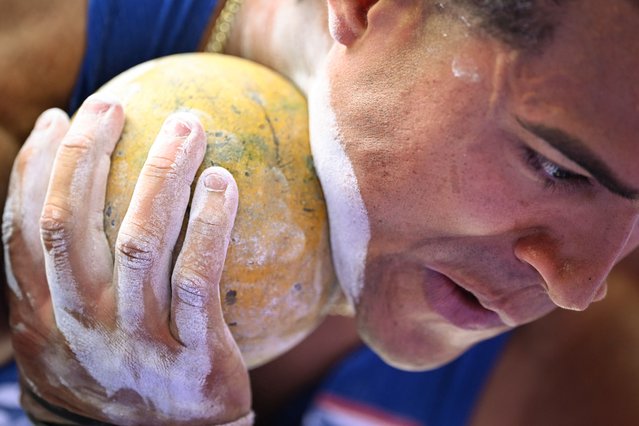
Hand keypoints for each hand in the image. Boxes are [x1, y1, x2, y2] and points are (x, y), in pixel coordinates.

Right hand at [2, 95, 251, 424]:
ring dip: (162, 173)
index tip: (59, 116)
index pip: (22, 228)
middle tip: (116, 103)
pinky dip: (210, 224)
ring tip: (188, 124)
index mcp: (43, 315)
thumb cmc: (122, 379)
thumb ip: (73, 279)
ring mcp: (134, 339)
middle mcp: (79, 322)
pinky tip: (224, 182)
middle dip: (87, 152)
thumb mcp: (77, 335)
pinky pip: (199, 275)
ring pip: (140, 238)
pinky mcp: (191, 352)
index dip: (35, 166)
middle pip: (69, 221)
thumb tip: (89, 205)